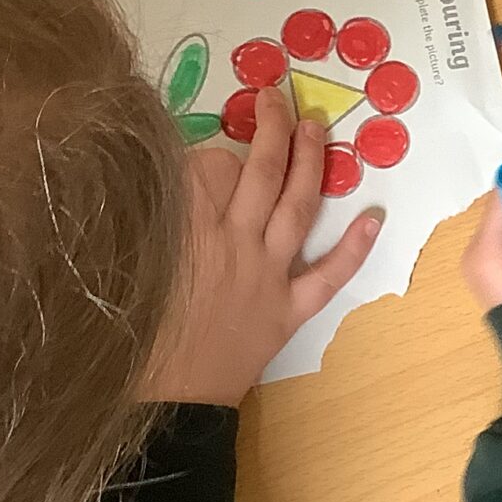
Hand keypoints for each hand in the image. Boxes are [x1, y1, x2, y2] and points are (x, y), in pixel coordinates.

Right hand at [139, 86, 383, 404]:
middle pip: (260, 171)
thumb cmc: (135, 338)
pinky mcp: (287, 309)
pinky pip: (327, 275)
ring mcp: (266, 274)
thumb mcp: (126, 265)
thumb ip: (148, 219)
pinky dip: (353, 247)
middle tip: (278, 96)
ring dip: (311, 163)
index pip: (207, 163)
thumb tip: (163, 176)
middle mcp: (232, 242)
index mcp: (185, 229)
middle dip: (272, 127)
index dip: (215, 141)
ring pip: (297, 206)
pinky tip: (375, 216)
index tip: (218, 129)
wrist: (163, 405)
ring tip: (318, 127)